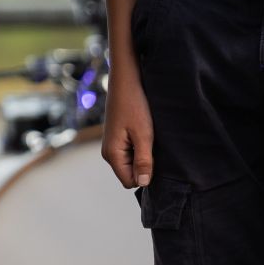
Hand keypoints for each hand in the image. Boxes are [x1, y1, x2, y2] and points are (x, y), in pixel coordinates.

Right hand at [102, 70, 154, 187]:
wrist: (126, 80)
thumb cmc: (135, 106)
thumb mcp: (144, 135)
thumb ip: (143, 161)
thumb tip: (144, 184)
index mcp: (112, 154)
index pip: (130, 182)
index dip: (145, 175)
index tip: (155, 159)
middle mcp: (108, 152)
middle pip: (130, 174)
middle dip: (144, 166)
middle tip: (153, 146)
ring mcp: (112, 145)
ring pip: (131, 164)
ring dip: (143, 156)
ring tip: (149, 137)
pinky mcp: (117, 138)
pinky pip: (130, 153)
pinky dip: (140, 147)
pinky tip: (145, 133)